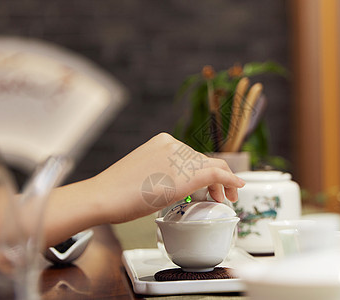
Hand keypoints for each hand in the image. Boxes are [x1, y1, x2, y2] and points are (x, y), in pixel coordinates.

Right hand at [43, 133, 244, 245]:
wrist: (103, 196)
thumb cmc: (117, 191)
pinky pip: (217, 173)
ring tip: (226, 197)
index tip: (211, 184)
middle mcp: (174, 144)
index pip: (193, 156)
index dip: (207, 170)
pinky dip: (230, 180)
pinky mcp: (188, 172)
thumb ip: (161, 171)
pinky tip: (236, 187)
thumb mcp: (143, 173)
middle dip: (217, 179)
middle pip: (205, 162)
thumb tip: (174, 183)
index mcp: (162, 142)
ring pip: (213, 168)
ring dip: (224, 182)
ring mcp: (181, 157)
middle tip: (221, 195)